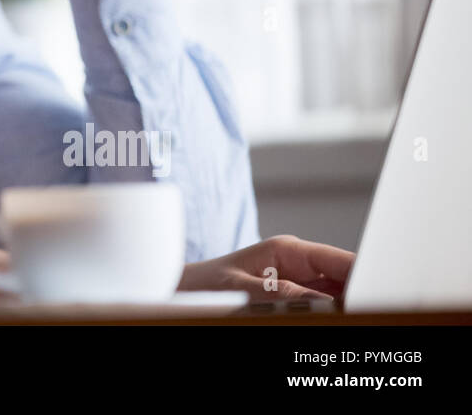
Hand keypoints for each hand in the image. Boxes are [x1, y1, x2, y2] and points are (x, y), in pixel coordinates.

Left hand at [176, 235, 355, 302]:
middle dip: (362, 294)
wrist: (185, 290)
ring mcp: (300, 282)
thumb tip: (323, 300)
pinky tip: (339, 316)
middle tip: (371, 309)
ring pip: (339, 295)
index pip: (341, 260)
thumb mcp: (243, 289)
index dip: (366, 275)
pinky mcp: (295, 299)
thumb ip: (283, 293)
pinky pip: (323, 306)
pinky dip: (333, 312)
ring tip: (357, 313)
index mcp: (289, 250)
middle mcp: (300, 264)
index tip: (382, 292)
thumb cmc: (206, 284)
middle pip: (347, 279)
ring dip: (347, 304)